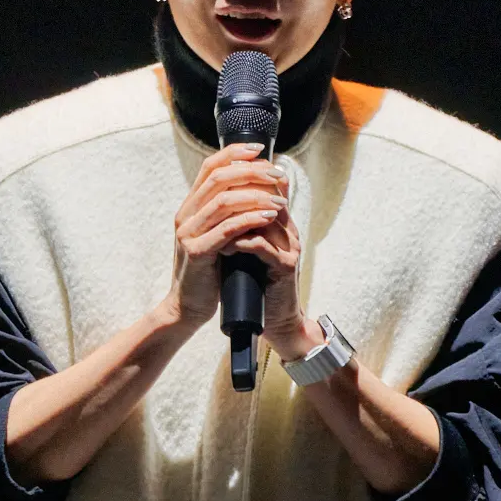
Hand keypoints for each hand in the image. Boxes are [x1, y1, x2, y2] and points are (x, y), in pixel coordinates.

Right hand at [164, 142, 291, 326]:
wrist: (188, 306)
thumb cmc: (210, 271)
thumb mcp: (218, 235)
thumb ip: (231, 213)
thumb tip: (261, 186)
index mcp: (190, 207)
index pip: (210, 167)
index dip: (234, 153)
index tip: (260, 150)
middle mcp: (186, 215)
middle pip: (219, 179)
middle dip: (253, 173)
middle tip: (279, 176)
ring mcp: (188, 233)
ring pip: (224, 202)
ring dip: (257, 198)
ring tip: (281, 202)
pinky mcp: (196, 252)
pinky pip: (227, 229)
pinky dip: (251, 220)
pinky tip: (269, 218)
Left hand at [229, 182, 320, 361]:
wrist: (276, 322)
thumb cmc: (257, 287)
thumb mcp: (248, 251)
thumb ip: (241, 228)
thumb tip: (217, 208)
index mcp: (281, 224)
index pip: (270, 186)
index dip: (247, 177)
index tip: (218, 177)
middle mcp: (288, 231)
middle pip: (268, 196)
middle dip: (238, 193)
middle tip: (210, 196)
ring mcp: (289, 248)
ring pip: (263, 218)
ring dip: (235, 217)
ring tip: (213, 222)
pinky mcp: (285, 266)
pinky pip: (261, 245)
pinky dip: (240, 242)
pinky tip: (225, 246)